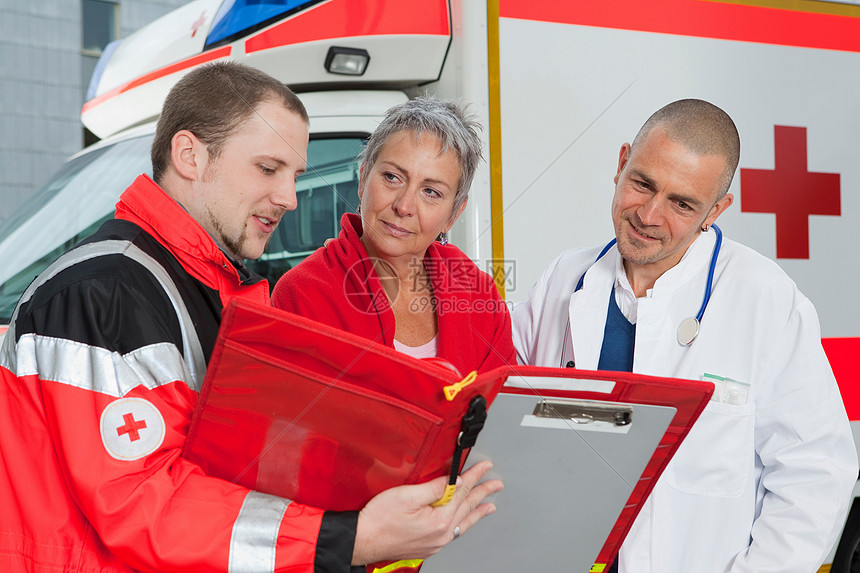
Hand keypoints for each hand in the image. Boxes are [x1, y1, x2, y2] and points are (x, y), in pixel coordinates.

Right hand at [351, 460, 502, 564]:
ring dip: (476, 511)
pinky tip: (463, 521)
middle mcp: (440, 535)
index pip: (462, 492)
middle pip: (466, 508)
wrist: (363, 539)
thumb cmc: (379, 519)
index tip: (485, 467)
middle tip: (495, 485)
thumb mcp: (407, 496)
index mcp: (439, 521)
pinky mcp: (427, 546)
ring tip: (488, 505)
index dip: (474, 477)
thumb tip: (454, 482)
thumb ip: (434, 488)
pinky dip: (462, 522)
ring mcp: (435, 542)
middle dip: (482, 493)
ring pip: (462, 522)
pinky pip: (452, 532)